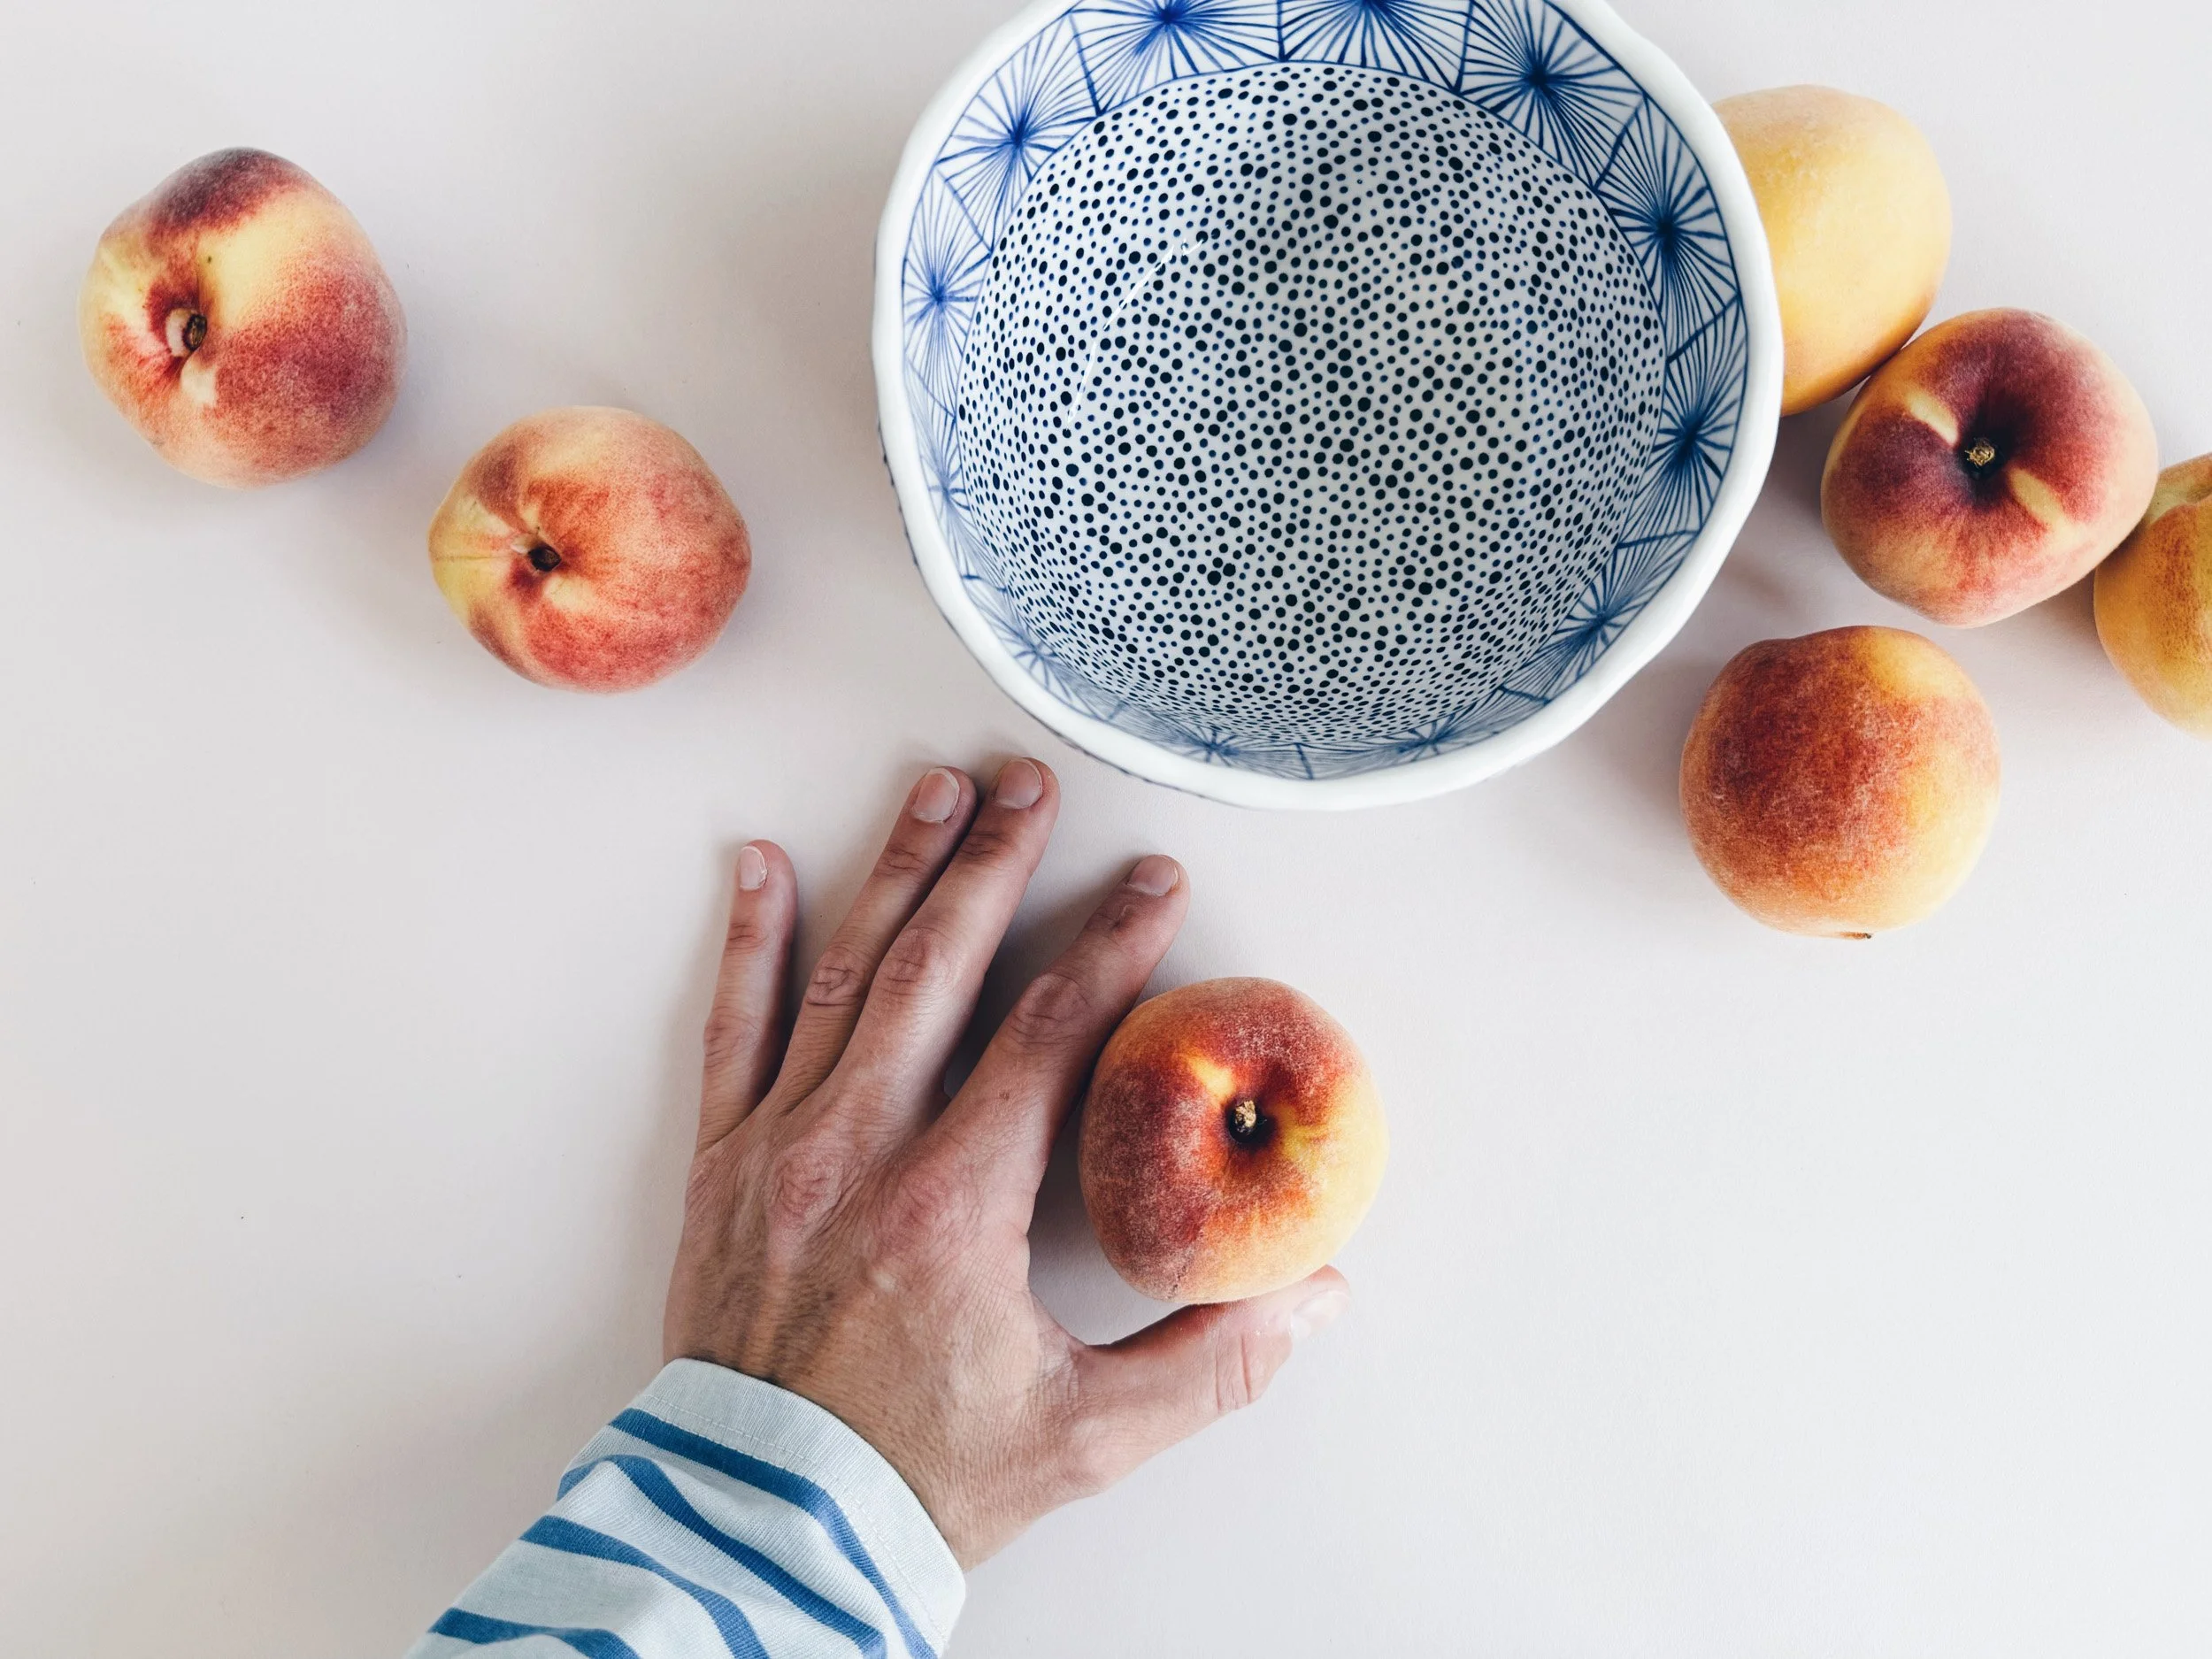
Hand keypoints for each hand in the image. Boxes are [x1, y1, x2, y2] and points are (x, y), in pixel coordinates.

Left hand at [663, 758, 1349, 1565]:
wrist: (764, 1530)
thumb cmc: (918, 1479)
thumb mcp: (1088, 1433)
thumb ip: (1211, 1359)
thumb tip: (1315, 1296)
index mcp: (953, 1203)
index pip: (1051, 1032)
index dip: (1113, 946)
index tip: (1152, 884)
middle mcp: (858, 1151)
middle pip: (939, 967)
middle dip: (996, 865)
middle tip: (1032, 785)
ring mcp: (778, 1148)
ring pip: (842, 975)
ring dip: (893, 872)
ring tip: (934, 791)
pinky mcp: (719, 1166)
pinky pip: (732, 1029)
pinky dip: (750, 943)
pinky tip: (764, 867)